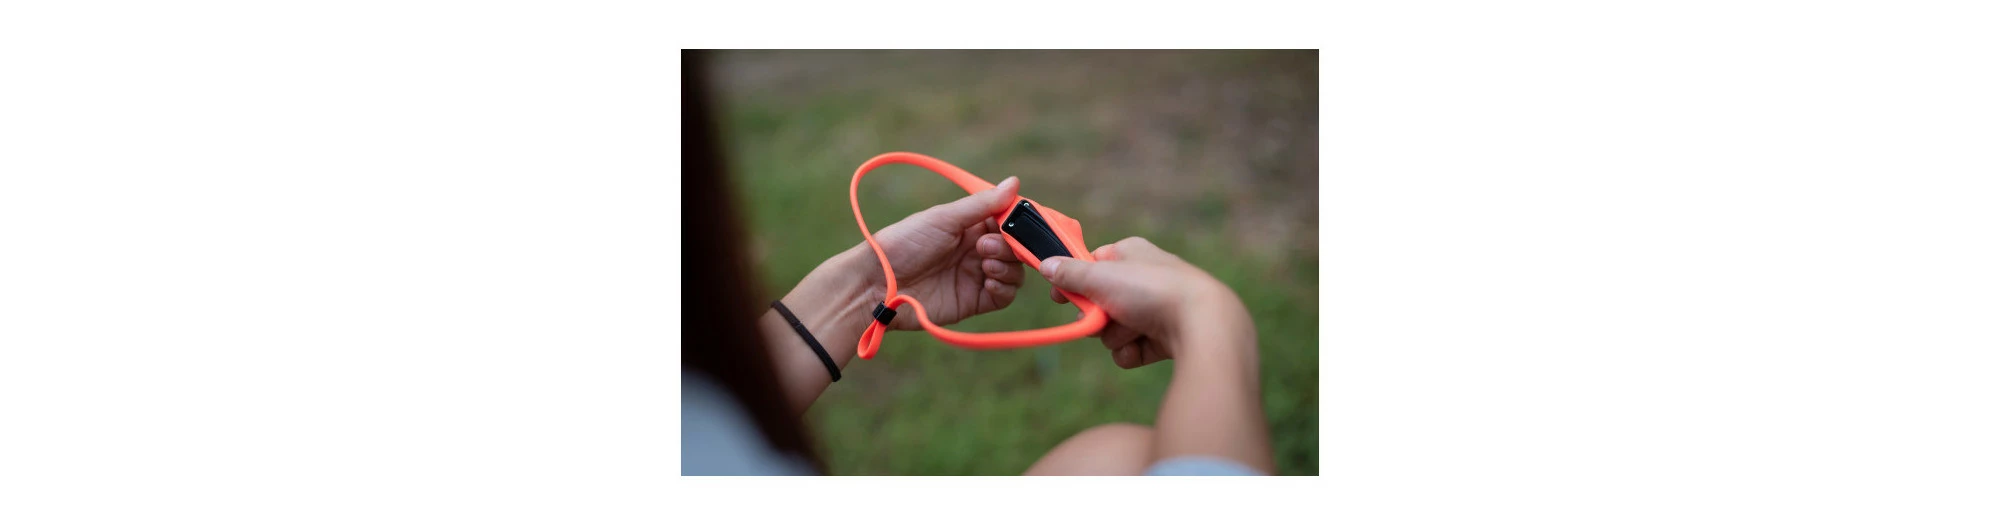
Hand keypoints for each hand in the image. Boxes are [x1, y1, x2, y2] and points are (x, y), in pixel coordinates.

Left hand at [864, 177, 1025, 329]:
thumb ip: (982, 204)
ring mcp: (976, 277)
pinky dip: (1004, 287)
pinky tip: (989, 281)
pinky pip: (1004, 296)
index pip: (1008, 222)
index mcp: (970, 226)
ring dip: (1008, 266)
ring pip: (1014, 272)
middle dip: (1010, 246)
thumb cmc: (904, 243)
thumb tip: (1015, 182)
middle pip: (1015, 249)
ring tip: (985, 263)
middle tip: (985, 246)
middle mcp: (976, 251)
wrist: (878, 284)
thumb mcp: (944, 218)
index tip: (1017, 223)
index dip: (1017, 223)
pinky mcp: (974, 302)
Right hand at [1039, 237, 1252, 368]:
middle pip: (1100, 302)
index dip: (1074, 282)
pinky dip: (1132, 351)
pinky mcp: (1165, 337)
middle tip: (1099, 317)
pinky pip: (1132, 349)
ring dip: (1116, 335)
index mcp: (1131, 253)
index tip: (1059, 297)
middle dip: (1096, 316)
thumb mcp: (1101, 277)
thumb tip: (1045, 264)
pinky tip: (1143, 347)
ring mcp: (1156, 309)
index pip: (1092, 264)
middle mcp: (1145, 278)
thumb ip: (1070, 273)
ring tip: (1133, 330)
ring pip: (1114, 329)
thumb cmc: (1152, 291)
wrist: (1203, 324)